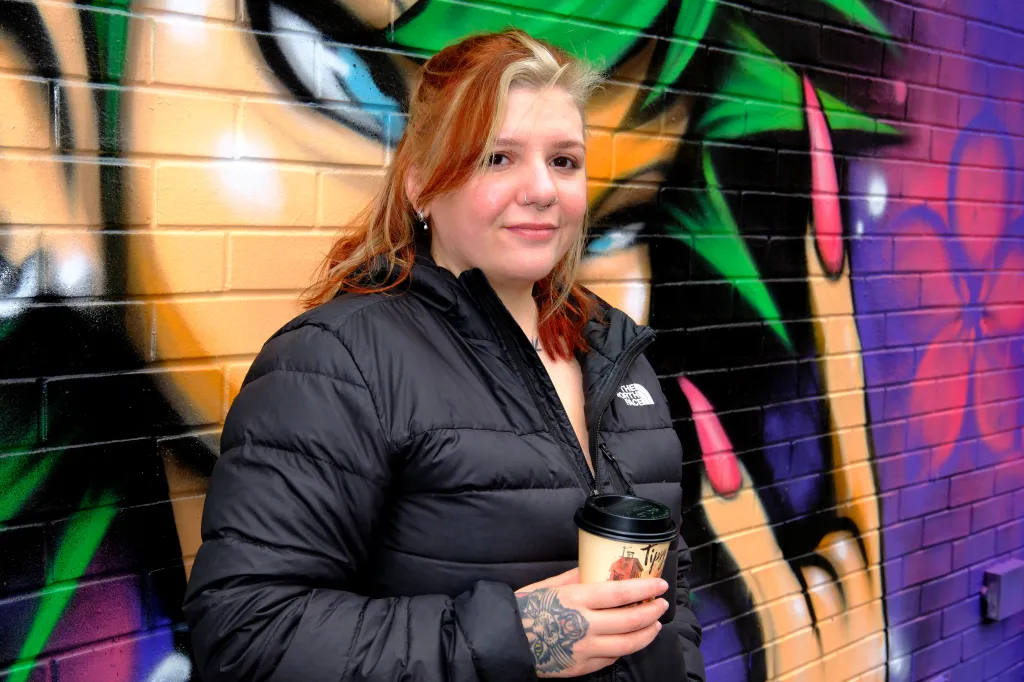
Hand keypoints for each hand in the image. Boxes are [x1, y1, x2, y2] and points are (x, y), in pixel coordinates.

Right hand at [514, 569, 669, 677]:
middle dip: (652, 612)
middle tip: (662, 605)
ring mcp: (585, 650)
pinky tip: (629, 640)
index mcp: (577, 599)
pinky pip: (611, 659)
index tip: (660, 585)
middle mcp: (585, 625)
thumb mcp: (550, 585)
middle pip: (631, 620)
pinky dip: (624, 648)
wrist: (507, 641)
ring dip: (647, 633)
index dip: (645, 589)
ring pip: (627, 644)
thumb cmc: (526, 607)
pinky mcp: (582, 668)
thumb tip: (598, 568)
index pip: (621, 593)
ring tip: (654, 625)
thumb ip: (577, 576)